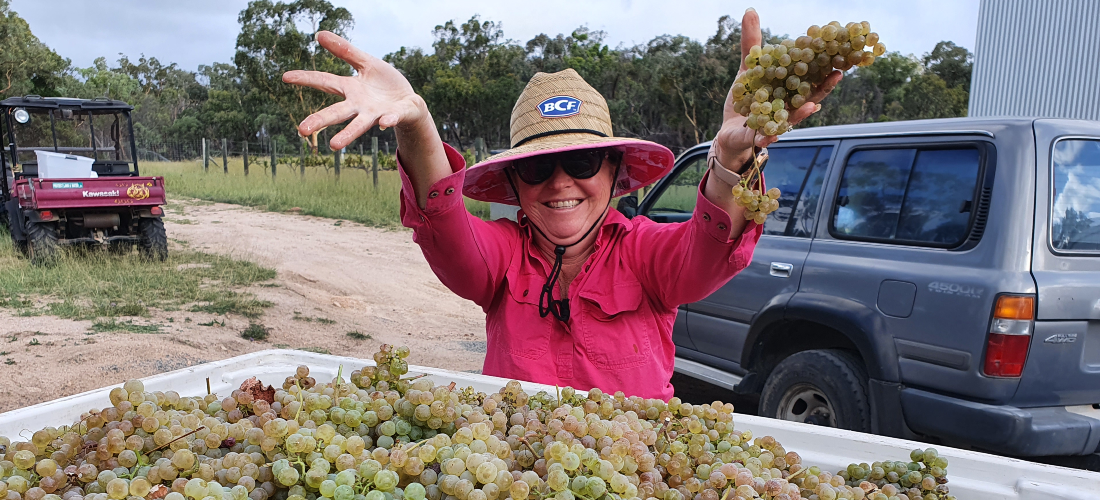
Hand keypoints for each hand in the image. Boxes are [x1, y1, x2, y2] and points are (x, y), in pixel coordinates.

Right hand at [282, 31, 428, 149]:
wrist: (409, 101)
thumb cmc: (385, 83)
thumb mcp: (366, 62)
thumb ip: (345, 51)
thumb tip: (319, 34)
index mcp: (351, 89)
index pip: (325, 82)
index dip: (306, 78)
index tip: (285, 77)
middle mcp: (359, 105)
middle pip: (337, 112)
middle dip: (319, 120)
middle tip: (301, 130)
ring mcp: (376, 113)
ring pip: (360, 125)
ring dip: (348, 134)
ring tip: (334, 145)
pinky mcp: (396, 115)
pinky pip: (392, 118)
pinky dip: (388, 120)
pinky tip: (384, 122)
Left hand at [713, 8, 841, 167]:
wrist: (729, 130)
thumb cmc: (745, 100)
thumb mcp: (747, 69)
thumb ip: (751, 43)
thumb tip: (750, 11)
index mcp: (788, 90)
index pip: (810, 77)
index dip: (824, 66)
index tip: (838, 52)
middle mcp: (787, 108)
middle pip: (809, 97)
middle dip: (823, 87)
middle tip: (837, 74)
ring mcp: (776, 123)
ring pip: (792, 119)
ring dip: (802, 113)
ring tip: (811, 104)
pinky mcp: (758, 137)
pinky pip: (765, 138)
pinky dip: (769, 137)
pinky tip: (772, 136)